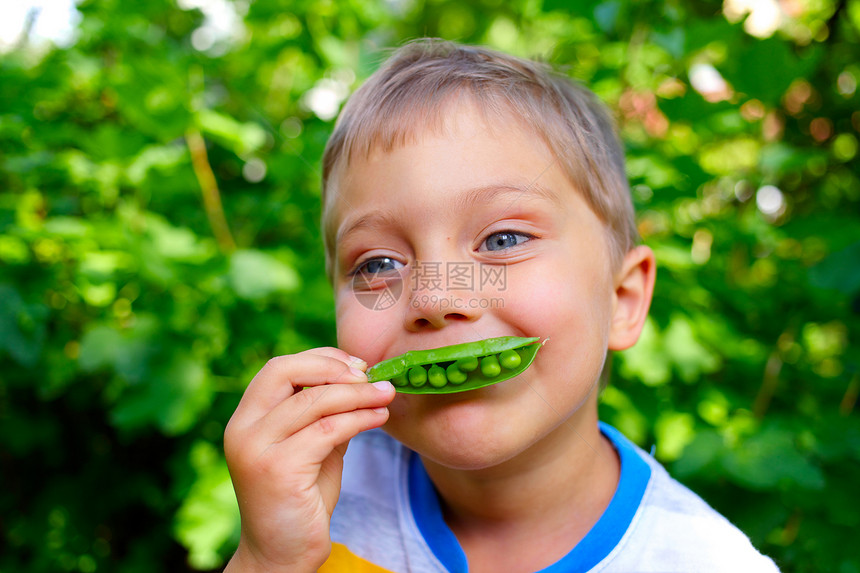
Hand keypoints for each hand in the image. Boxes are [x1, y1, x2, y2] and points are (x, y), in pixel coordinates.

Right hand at [222, 347, 394, 572]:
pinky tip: (378, 417)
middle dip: (334, 368)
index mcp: (245, 419)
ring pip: (315, 401)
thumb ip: (325, 414)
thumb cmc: (300, 500)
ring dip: (358, 394)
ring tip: (386, 395)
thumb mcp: (312, 446)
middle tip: (369, 377)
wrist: (282, 555)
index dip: (320, 359)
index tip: (357, 365)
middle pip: (285, 371)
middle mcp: (243, 429)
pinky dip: (359, 418)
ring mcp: (256, 449)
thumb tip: (361, 380)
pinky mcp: (278, 469)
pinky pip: (327, 430)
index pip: (278, 368)